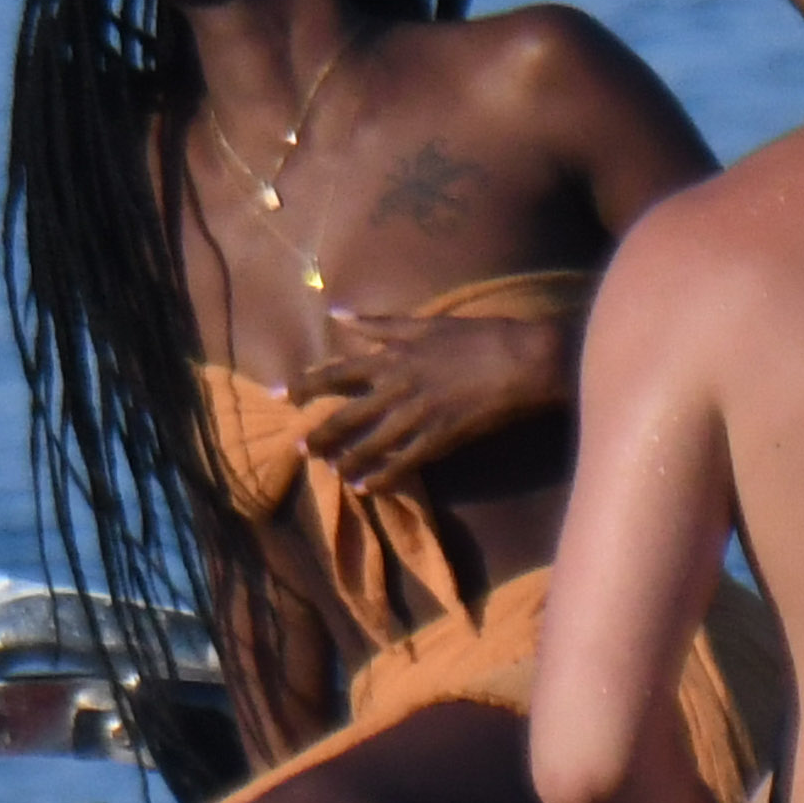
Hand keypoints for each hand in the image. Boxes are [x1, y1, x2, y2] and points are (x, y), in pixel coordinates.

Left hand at [287, 311, 567, 491]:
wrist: (523, 361)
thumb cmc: (477, 337)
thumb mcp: (426, 323)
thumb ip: (379, 323)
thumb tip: (337, 313)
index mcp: (393, 356)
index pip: (337, 372)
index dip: (305, 384)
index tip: (279, 394)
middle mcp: (398, 387)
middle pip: (346, 415)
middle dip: (319, 432)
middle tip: (297, 447)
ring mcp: (418, 416)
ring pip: (371, 444)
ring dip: (347, 459)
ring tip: (330, 471)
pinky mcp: (441, 439)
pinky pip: (404, 464)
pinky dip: (383, 477)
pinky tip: (367, 489)